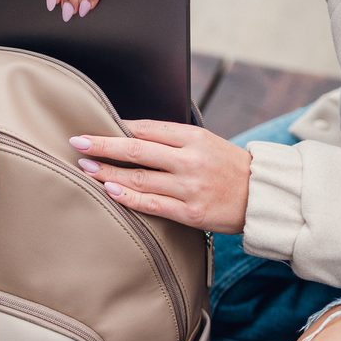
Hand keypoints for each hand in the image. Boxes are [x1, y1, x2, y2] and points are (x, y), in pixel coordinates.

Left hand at [69, 119, 252, 233]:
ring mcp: (190, 187)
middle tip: (77, 143)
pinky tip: (109, 191)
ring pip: (140, 178)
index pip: (147, 129)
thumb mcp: (205, 143)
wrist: (263, 196)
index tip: (92, 127)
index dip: (116, 128)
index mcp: (193, 138)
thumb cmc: (228, 168)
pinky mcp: (191, 213)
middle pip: (137, 150)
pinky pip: (153, 204)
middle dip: (104, 145)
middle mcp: (190, 160)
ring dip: (108, 172)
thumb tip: (130, 134)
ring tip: (86, 167)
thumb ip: (172, 140)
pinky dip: (128, 198)